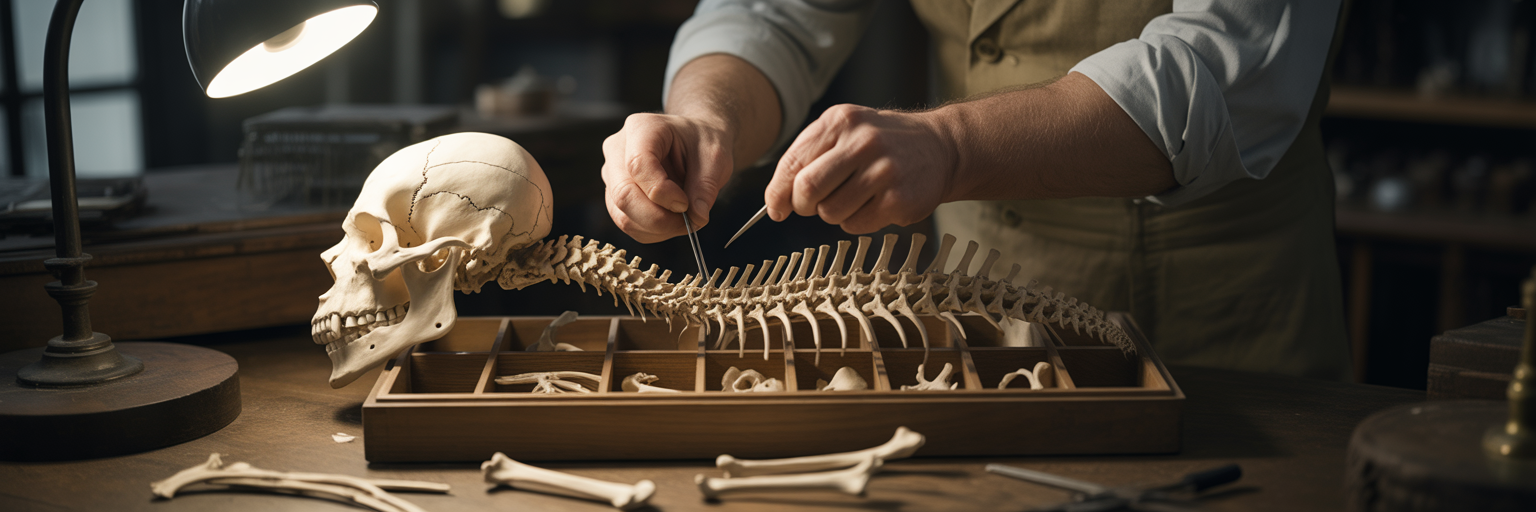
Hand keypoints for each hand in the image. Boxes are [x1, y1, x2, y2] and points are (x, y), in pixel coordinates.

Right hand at [601, 113, 732, 242]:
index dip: (662, 192)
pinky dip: (653, 231)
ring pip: (623, 216)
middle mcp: (618, 150)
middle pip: (624, 195)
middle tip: (689, 221)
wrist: (694, 140)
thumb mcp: (715, 157)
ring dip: (657, 228)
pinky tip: (672, 220)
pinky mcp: (615, 196)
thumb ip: (706, 187)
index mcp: (641, 128)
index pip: (638, 165)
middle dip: (659, 218)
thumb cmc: (702, 142)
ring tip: (685, 219)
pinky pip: (627, 223)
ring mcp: (612, 174)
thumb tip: (696, 218)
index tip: (686, 204)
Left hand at [765, 104, 956, 233]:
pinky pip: (855, 225)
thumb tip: (777, 200)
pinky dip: (855, 221)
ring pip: (829, 212)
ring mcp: (883, 171)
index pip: (792, 163)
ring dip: (832, 213)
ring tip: (852, 197)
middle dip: (802, 205)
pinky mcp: (899, 200)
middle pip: (807, 189)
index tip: (776, 208)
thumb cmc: (882, 142)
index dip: (777, 192)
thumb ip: (809, 155)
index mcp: (841, 121)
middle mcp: (863, 142)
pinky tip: (872, 203)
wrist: (939, 147)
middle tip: (812, 205)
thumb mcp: (846, 130)